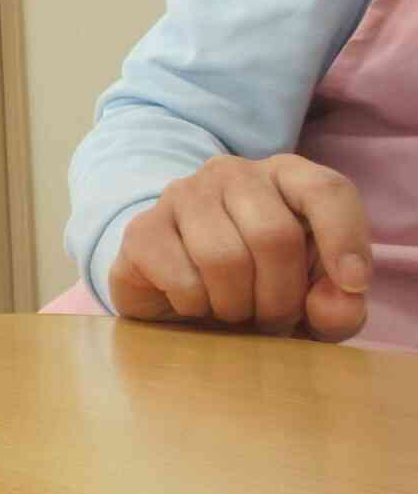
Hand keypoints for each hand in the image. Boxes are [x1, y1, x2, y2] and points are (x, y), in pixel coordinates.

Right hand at [108, 154, 370, 339]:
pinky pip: (181, 277)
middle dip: (281, 295)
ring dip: (236, 305)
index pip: (326, 190)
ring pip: (224, 257)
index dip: (345, 238)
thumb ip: (341, 306)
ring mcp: (181, 195)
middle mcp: (231, 174)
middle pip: (274, 234)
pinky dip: (196, 307)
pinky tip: (195, 304)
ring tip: (235, 312)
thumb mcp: (314, 306)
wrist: (182, 296)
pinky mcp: (142, 229)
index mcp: (285, 177)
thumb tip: (342, 298)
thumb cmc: (259, 291)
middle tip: (273, 319)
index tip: (353, 285)